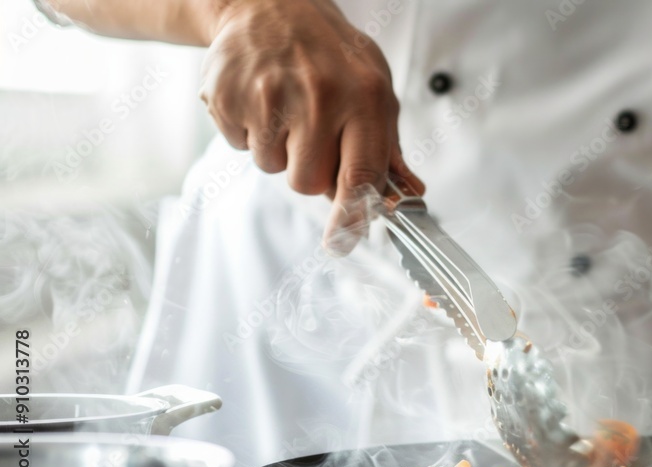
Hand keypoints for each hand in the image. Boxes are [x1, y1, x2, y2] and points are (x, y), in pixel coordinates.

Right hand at [199, 0, 423, 252]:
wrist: (269, 5)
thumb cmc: (330, 53)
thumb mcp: (374, 87)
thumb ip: (388, 145)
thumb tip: (408, 194)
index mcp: (364, 97)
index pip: (361, 175)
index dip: (352, 216)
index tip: (343, 243)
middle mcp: (319, 97)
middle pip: (308, 183)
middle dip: (309, 171)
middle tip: (310, 135)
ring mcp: (270, 97)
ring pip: (273, 168)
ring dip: (279, 150)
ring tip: (286, 109)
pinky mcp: (229, 98)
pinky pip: (240, 146)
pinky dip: (249, 132)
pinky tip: (260, 100)